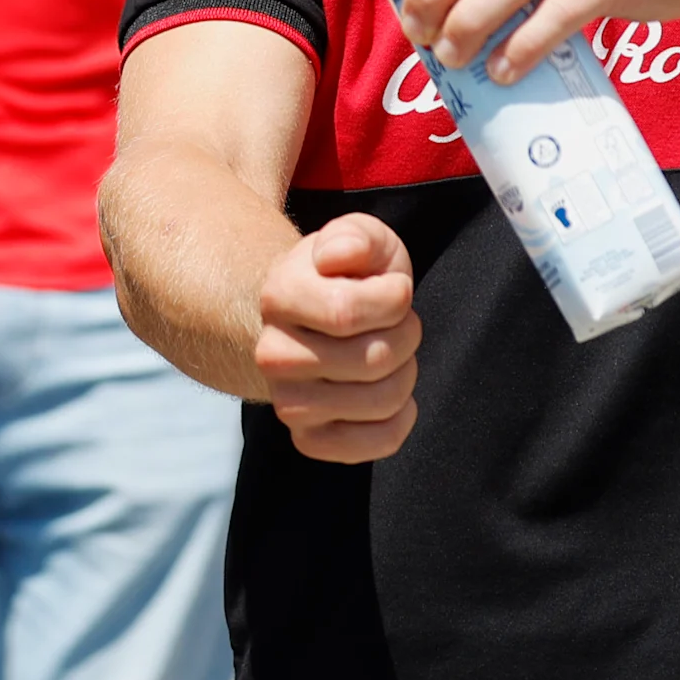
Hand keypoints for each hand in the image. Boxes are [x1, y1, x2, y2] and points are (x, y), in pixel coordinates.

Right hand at [254, 215, 420, 462]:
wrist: (313, 323)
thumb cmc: (346, 277)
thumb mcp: (358, 240)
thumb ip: (356, 237)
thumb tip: (338, 257)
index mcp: (278, 297)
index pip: (347, 313)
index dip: (392, 299)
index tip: (396, 289)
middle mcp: (272, 355)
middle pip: (372, 360)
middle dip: (406, 336)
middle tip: (398, 324)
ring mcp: (288, 402)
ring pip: (381, 401)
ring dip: (406, 373)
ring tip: (393, 353)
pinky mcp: (309, 440)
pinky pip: (377, 443)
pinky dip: (400, 419)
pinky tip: (392, 394)